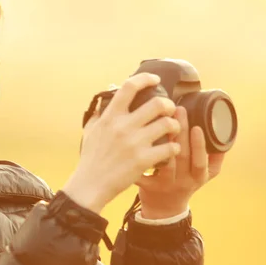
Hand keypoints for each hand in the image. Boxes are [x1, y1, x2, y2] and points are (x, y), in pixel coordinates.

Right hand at [63, 73, 181, 213]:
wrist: (90, 185)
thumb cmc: (91, 157)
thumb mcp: (90, 130)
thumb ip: (100, 111)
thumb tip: (108, 92)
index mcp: (110, 116)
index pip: (129, 87)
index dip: (146, 79)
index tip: (155, 80)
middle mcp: (123, 127)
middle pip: (157, 104)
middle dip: (168, 104)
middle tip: (170, 109)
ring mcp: (135, 143)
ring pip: (168, 124)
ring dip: (175, 125)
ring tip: (173, 129)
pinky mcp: (144, 160)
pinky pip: (170, 148)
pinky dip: (174, 147)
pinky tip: (172, 149)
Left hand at [134, 106, 225, 218]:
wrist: (164, 210)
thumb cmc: (184, 183)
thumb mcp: (203, 175)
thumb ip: (214, 157)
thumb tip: (225, 132)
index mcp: (198, 177)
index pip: (201, 161)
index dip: (200, 146)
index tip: (197, 126)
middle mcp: (182, 181)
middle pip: (183, 156)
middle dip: (181, 132)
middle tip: (178, 110)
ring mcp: (164, 184)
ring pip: (165, 163)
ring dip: (162, 143)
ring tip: (158, 122)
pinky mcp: (147, 186)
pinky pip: (143, 173)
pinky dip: (140, 159)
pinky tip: (136, 141)